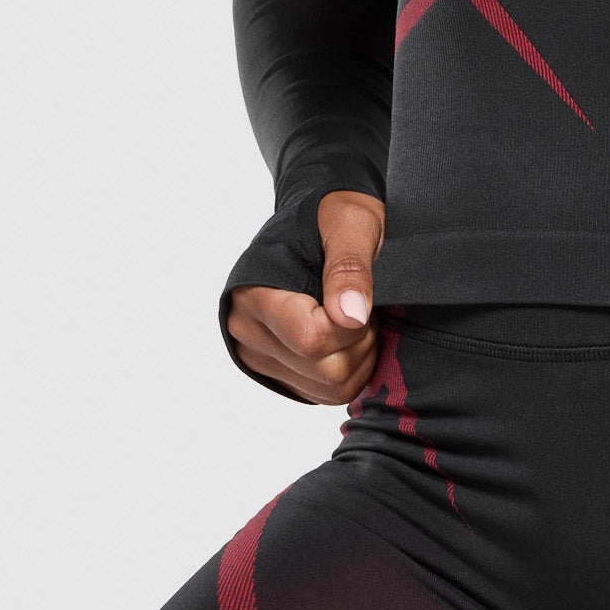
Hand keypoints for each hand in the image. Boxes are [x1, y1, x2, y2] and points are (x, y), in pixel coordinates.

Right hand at [226, 189, 384, 403]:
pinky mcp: (279, 373)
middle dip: (358, 340)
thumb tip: (352, 316)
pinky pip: (326, 394)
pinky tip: (348, 336)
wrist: (319, 220)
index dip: (350, 325)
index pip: (309, 337)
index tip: (361, 298)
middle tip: (361, 304)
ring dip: (358, 356)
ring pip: (329, 387)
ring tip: (354, 317)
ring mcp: (260, 357)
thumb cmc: (333, 215)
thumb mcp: (351, 224)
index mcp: (255, 292)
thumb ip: (350, 268)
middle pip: (322, 368)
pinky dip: (351, 370)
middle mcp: (247, 331)